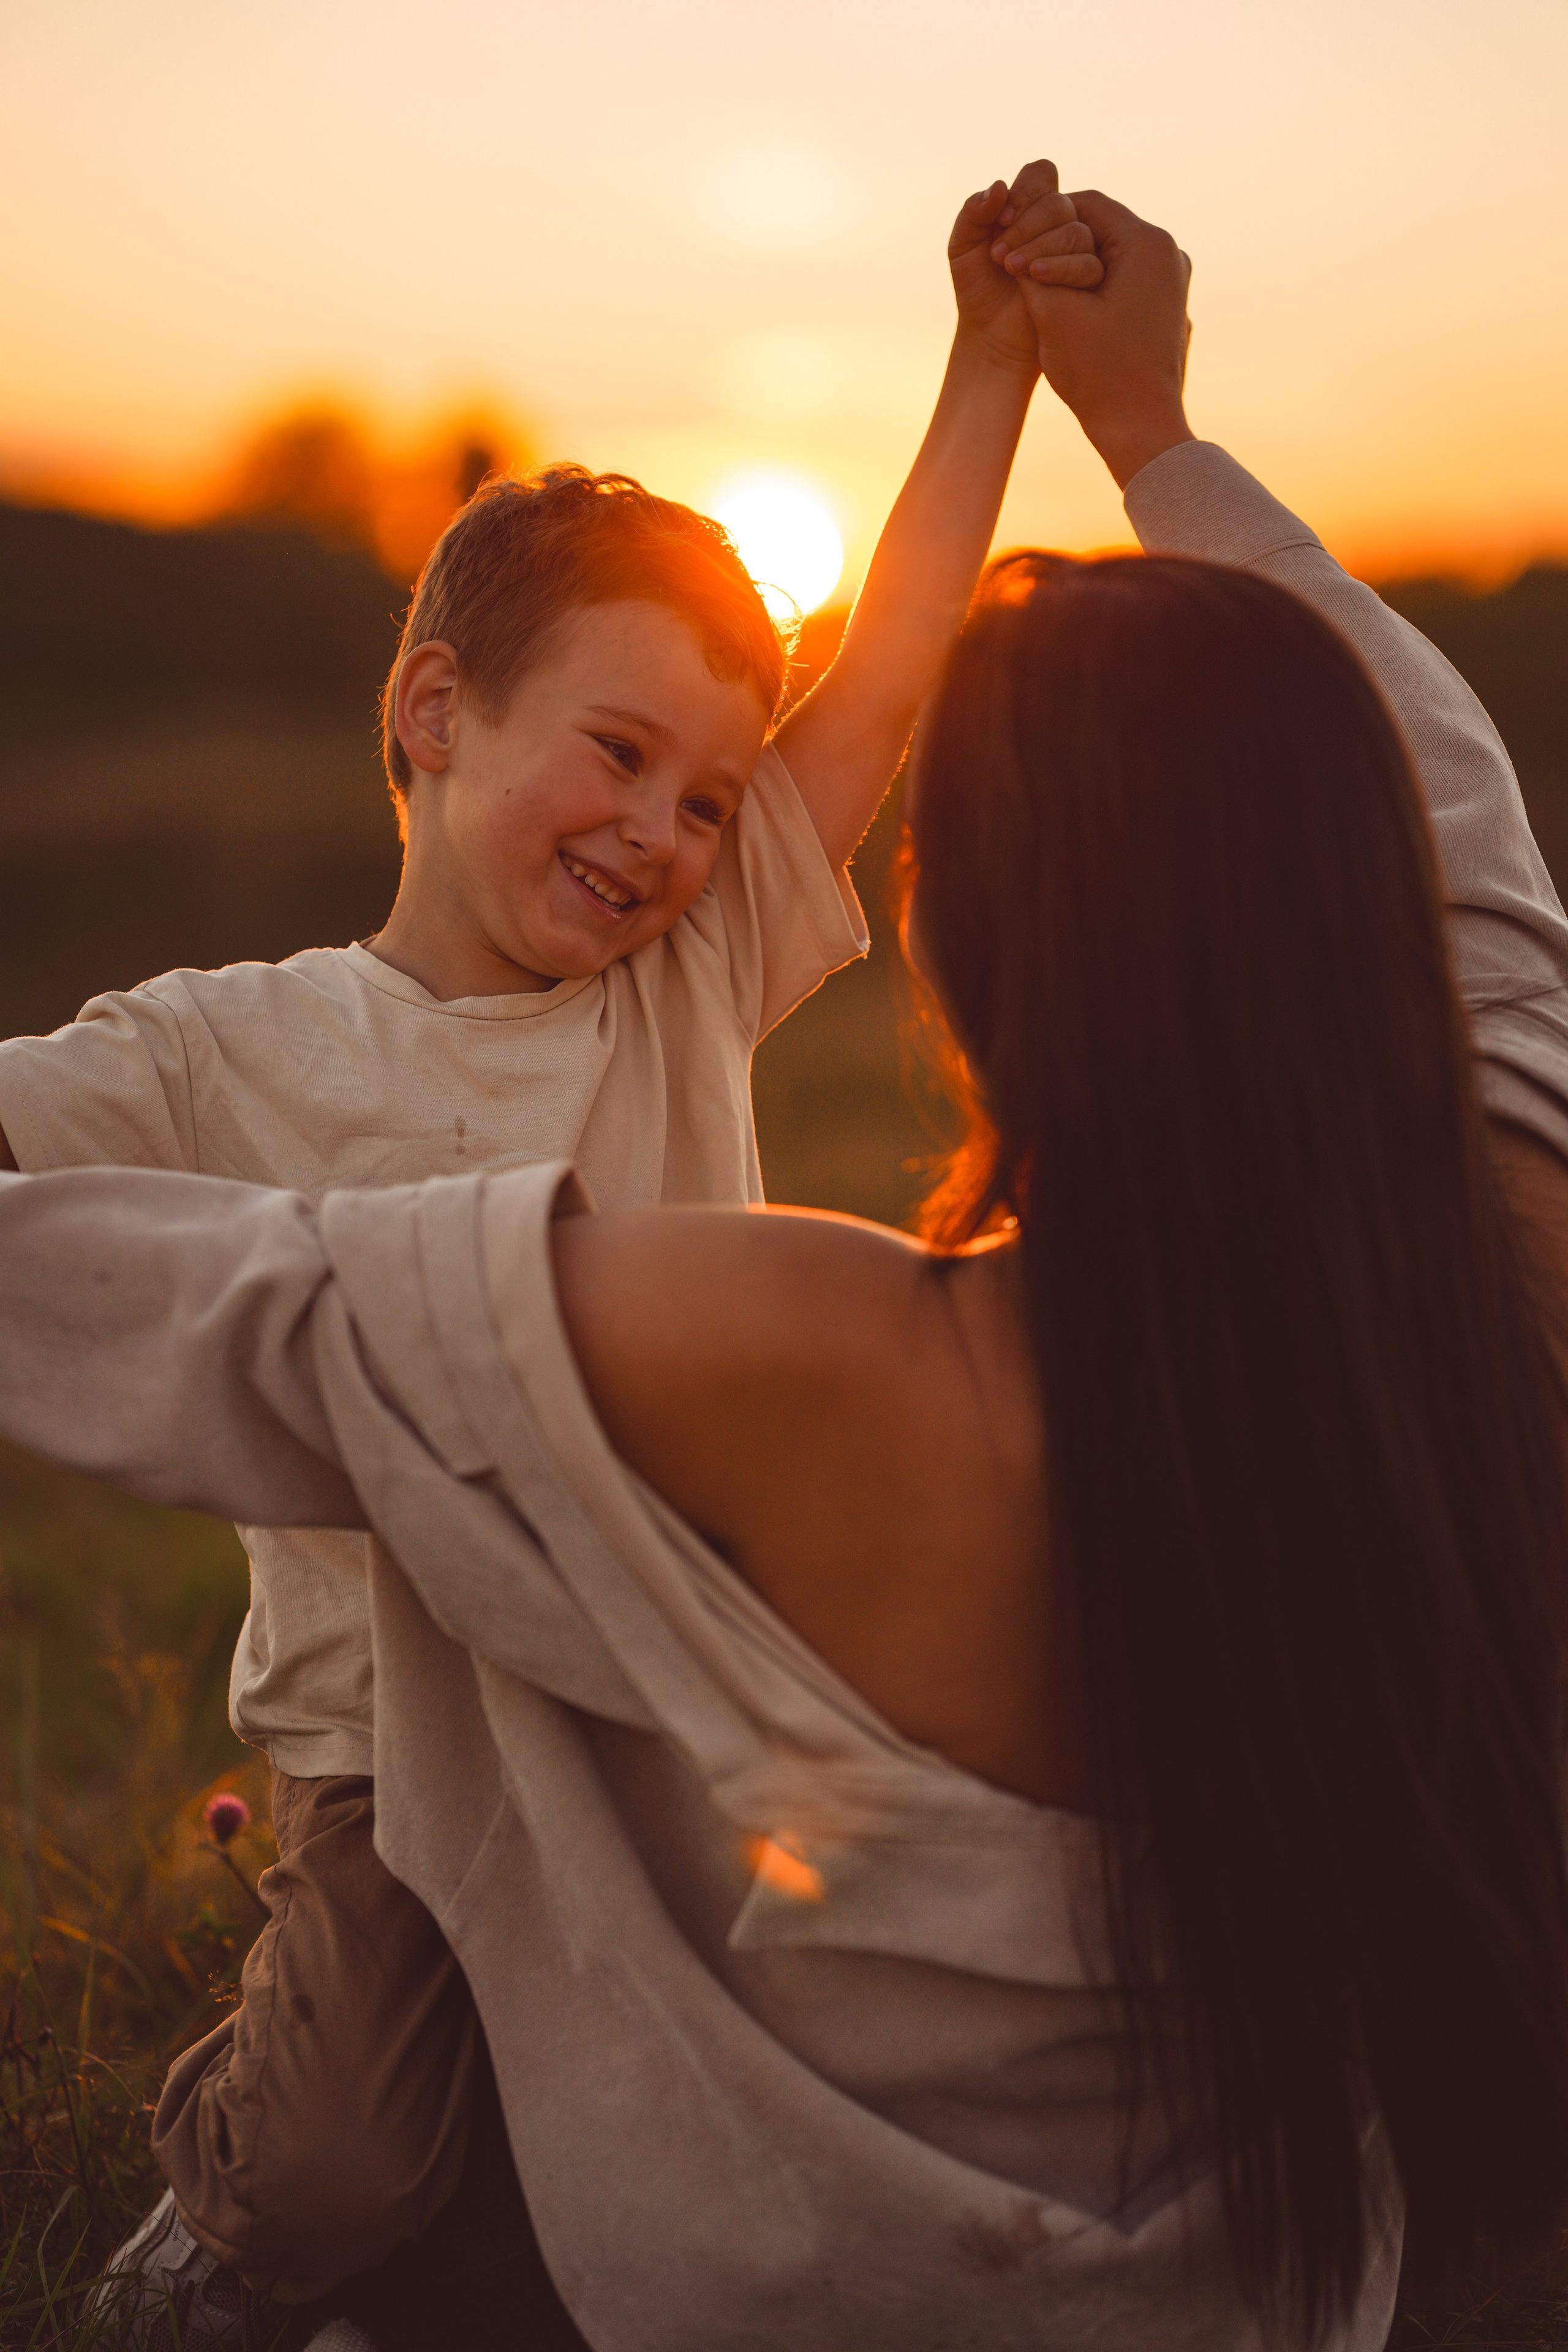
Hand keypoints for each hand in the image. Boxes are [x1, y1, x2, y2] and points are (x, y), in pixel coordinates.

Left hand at [949, 159, 1102, 376]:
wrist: (988, 334)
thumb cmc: (977, 288)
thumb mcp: (962, 246)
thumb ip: (973, 212)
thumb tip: (1000, 186)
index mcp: (1031, 207)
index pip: (1041, 174)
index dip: (1025, 190)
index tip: (999, 220)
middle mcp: (1056, 224)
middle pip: (1058, 202)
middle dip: (1026, 224)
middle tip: (998, 254)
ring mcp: (1074, 251)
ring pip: (1075, 231)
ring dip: (1040, 247)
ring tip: (1010, 269)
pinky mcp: (1085, 282)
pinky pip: (1089, 265)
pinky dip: (1061, 267)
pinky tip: (1033, 277)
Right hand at [1015, 191, 1194, 488]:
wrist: (1141, 430)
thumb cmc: (1100, 374)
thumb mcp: (1052, 312)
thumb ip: (1030, 268)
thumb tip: (1010, 242)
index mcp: (1148, 243)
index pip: (1086, 204)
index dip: (1041, 218)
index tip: (1012, 242)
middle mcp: (1168, 254)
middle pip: (1100, 227)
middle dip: (1056, 242)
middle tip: (1017, 263)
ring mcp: (1171, 282)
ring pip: (1109, 254)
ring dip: (1071, 264)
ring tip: (1036, 286)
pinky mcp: (1165, 306)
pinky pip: (1123, 279)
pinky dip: (1092, 285)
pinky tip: (1065, 306)